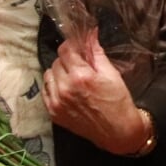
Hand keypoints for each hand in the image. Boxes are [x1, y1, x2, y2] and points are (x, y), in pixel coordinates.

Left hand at [43, 29, 145, 153]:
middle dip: (68, 59)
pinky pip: (46, 90)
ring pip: (48, 75)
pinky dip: (54, 86)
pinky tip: (67, 88)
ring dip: (59, 72)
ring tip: (73, 76)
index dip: (72, 44)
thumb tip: (90, 34)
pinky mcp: (53, 113)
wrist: (118, 132)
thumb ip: (96, 53)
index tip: (78, 44)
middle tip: (80, 63)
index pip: (65, 50)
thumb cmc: (118, 101)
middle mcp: (65, 88)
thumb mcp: (111, 73)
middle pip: (57, 61)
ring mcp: (57, 102)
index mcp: (81, 76)